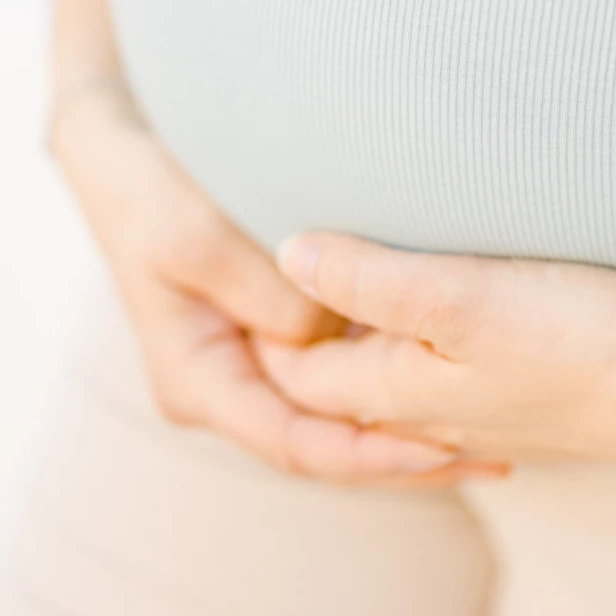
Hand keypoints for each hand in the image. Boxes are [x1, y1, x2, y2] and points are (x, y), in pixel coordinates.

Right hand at [50, 80, 487, 483]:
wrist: (121, 156)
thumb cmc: (152, 195)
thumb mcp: (200, 239)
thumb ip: (265, 291)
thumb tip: (328, 334)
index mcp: (198, 385)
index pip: (297, 446)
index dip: (372, 456)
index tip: (442, 448)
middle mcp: (227, 390)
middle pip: (327, 444)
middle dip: (404, 456)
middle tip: (494, 459)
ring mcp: (252, 364)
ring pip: (338, 413)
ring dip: (405, 423)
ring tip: (493, 436)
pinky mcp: (275, 332)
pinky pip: (340, 370)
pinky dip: (390, 377)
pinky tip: (453, 376)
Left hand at [254, 233, 615, 467]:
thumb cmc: (577, 335)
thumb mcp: (458, 293)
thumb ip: (368, 277)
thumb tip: (287, 253)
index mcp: (398, 397)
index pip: (296, 376)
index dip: (265, 327)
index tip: (246, 266)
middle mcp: (432, 424)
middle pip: (343, 390)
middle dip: (308, 345)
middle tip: (283, 279)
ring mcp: (486, 423)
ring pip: (399, 391)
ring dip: (369, 352)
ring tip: (354, 295)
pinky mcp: (532, 410)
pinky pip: (451, 391)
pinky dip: (427, 361)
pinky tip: (446, 332)